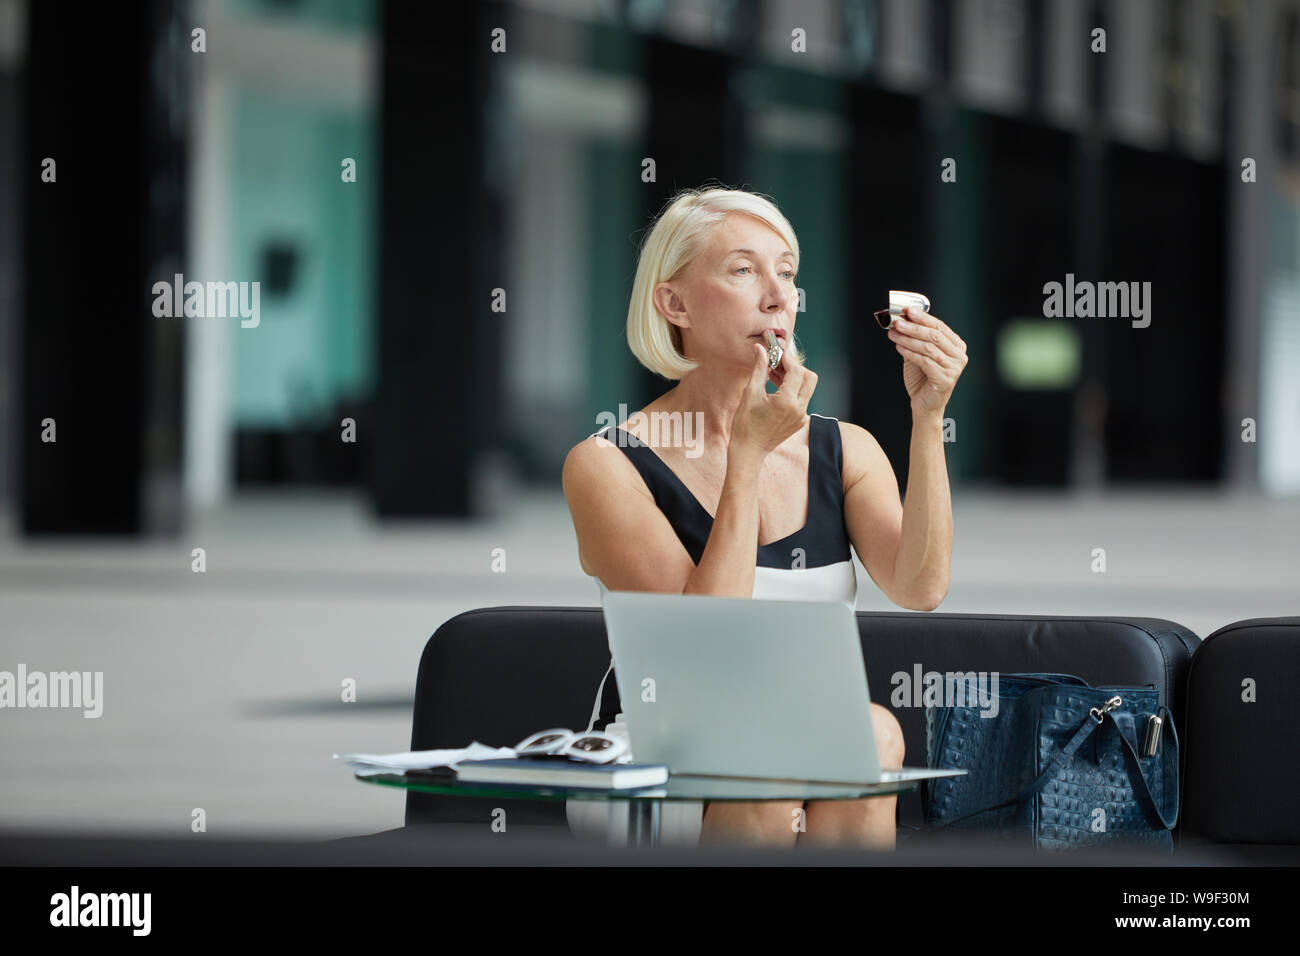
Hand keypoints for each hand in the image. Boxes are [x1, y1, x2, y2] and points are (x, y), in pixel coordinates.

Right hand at [730, 341, 816, 456]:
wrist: (749, 450)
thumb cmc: (745, 423)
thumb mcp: (751, 393)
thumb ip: (759, 368)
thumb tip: (761, 349)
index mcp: (787, 402)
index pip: (796, 371)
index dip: (787, 359)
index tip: (776, 353)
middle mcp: (799, 409)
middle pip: (809, 377)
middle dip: (795, 367)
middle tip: (778, 363)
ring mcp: (801, 416)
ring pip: (807, 388)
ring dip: (794, 378)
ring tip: (774, 374)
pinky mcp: (800, 421)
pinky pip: (802, 399)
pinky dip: (792, 390)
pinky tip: (776, 388)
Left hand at [887, 306, 967, 416]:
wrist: (924, 404)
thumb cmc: (922, 378)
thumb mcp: (919, 353)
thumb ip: (915, 338)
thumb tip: (902, 319)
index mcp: (956, 345)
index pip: (939, 326)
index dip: (923, 317)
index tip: (907, 310)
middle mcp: (959, 355)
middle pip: (934, 335)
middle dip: (914, 327)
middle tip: (897, 322)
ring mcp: (955, 368)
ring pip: (929, 347)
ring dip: (908, 339)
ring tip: (894, 334)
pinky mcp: (946, 379)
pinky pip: (925, 361)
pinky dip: (910, 353)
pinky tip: (899, 347)